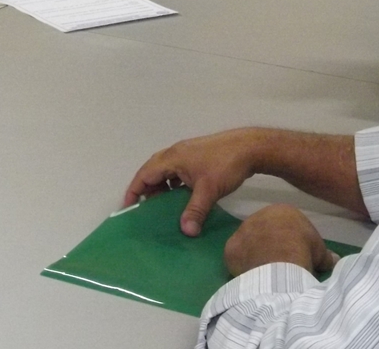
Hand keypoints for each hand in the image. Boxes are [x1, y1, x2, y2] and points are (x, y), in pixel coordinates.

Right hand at [123, 128, 263, 236]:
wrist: (250, 147)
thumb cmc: (225, 164)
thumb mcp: (208, 191)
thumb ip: (194, 211)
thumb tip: (185, 232)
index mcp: (172, 158)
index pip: (145, 174)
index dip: (134, 190)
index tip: (128, 207)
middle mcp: (176, 153)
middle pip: (152, 171)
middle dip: (146, 189)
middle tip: (143, 209)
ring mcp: (188, 154)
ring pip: (166, 171)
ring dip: (162, 187)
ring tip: (161, 207)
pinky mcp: (198, 158)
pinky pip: (178, 172)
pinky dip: (174, 184)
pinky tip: (181, 198)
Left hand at [224, 204, 334, 276]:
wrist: (281, 261)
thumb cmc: (303, 249)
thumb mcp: (320, 252)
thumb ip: (325, 254)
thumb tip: (335, 260)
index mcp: (281, 212)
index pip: (285, 225)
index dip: (290, 241)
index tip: (294, 255)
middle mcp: (259, 216)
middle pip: (264, 232)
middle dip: (271, 246)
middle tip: (279, 265)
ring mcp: (243, 231)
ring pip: (249, 244)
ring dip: (255, 255)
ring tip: (266, 273)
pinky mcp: (231, 248)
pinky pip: (236, 257)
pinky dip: (242, 266)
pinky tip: (251, 276)